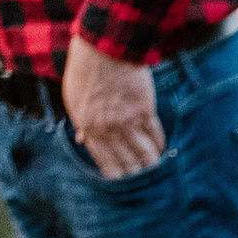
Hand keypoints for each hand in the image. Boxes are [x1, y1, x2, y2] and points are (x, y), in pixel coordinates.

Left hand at [61, 35, 164, 178]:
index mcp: (89, 127)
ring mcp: (128, 120)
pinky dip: (160, 146)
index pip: (104, 161)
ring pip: (144, 154)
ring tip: (157, 177)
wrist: (103, 47)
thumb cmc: (85, 70)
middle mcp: (109, 129)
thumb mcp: (73, 98)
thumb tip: (82, 141)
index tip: (121, 187)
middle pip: (126, 162)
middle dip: (135, 178)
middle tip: (144, 191)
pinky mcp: (145, 110)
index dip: (114, 176)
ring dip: (151, 167)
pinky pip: (155, 135)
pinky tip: (163, 153)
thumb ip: (81, 121)